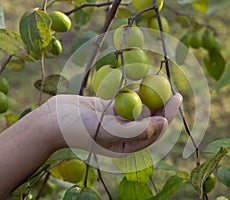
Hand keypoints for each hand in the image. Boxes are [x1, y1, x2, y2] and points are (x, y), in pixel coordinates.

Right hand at [46, 93, 182, 155]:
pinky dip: (132, 91)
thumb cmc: (79, 129)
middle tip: (173, 90)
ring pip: (138, 108)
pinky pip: (125, 99)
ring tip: (158, 83)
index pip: (153, 131)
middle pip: (148, 118)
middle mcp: (123, 134)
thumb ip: (137, 130)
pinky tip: (141, 81)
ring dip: (148, 97)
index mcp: (126, 145)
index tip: (176, 98)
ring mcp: (116, 121)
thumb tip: (164, 123)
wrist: (52, 120)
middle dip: (161, 105)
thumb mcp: (110, 131)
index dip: (167, 115)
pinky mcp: (108, 108)